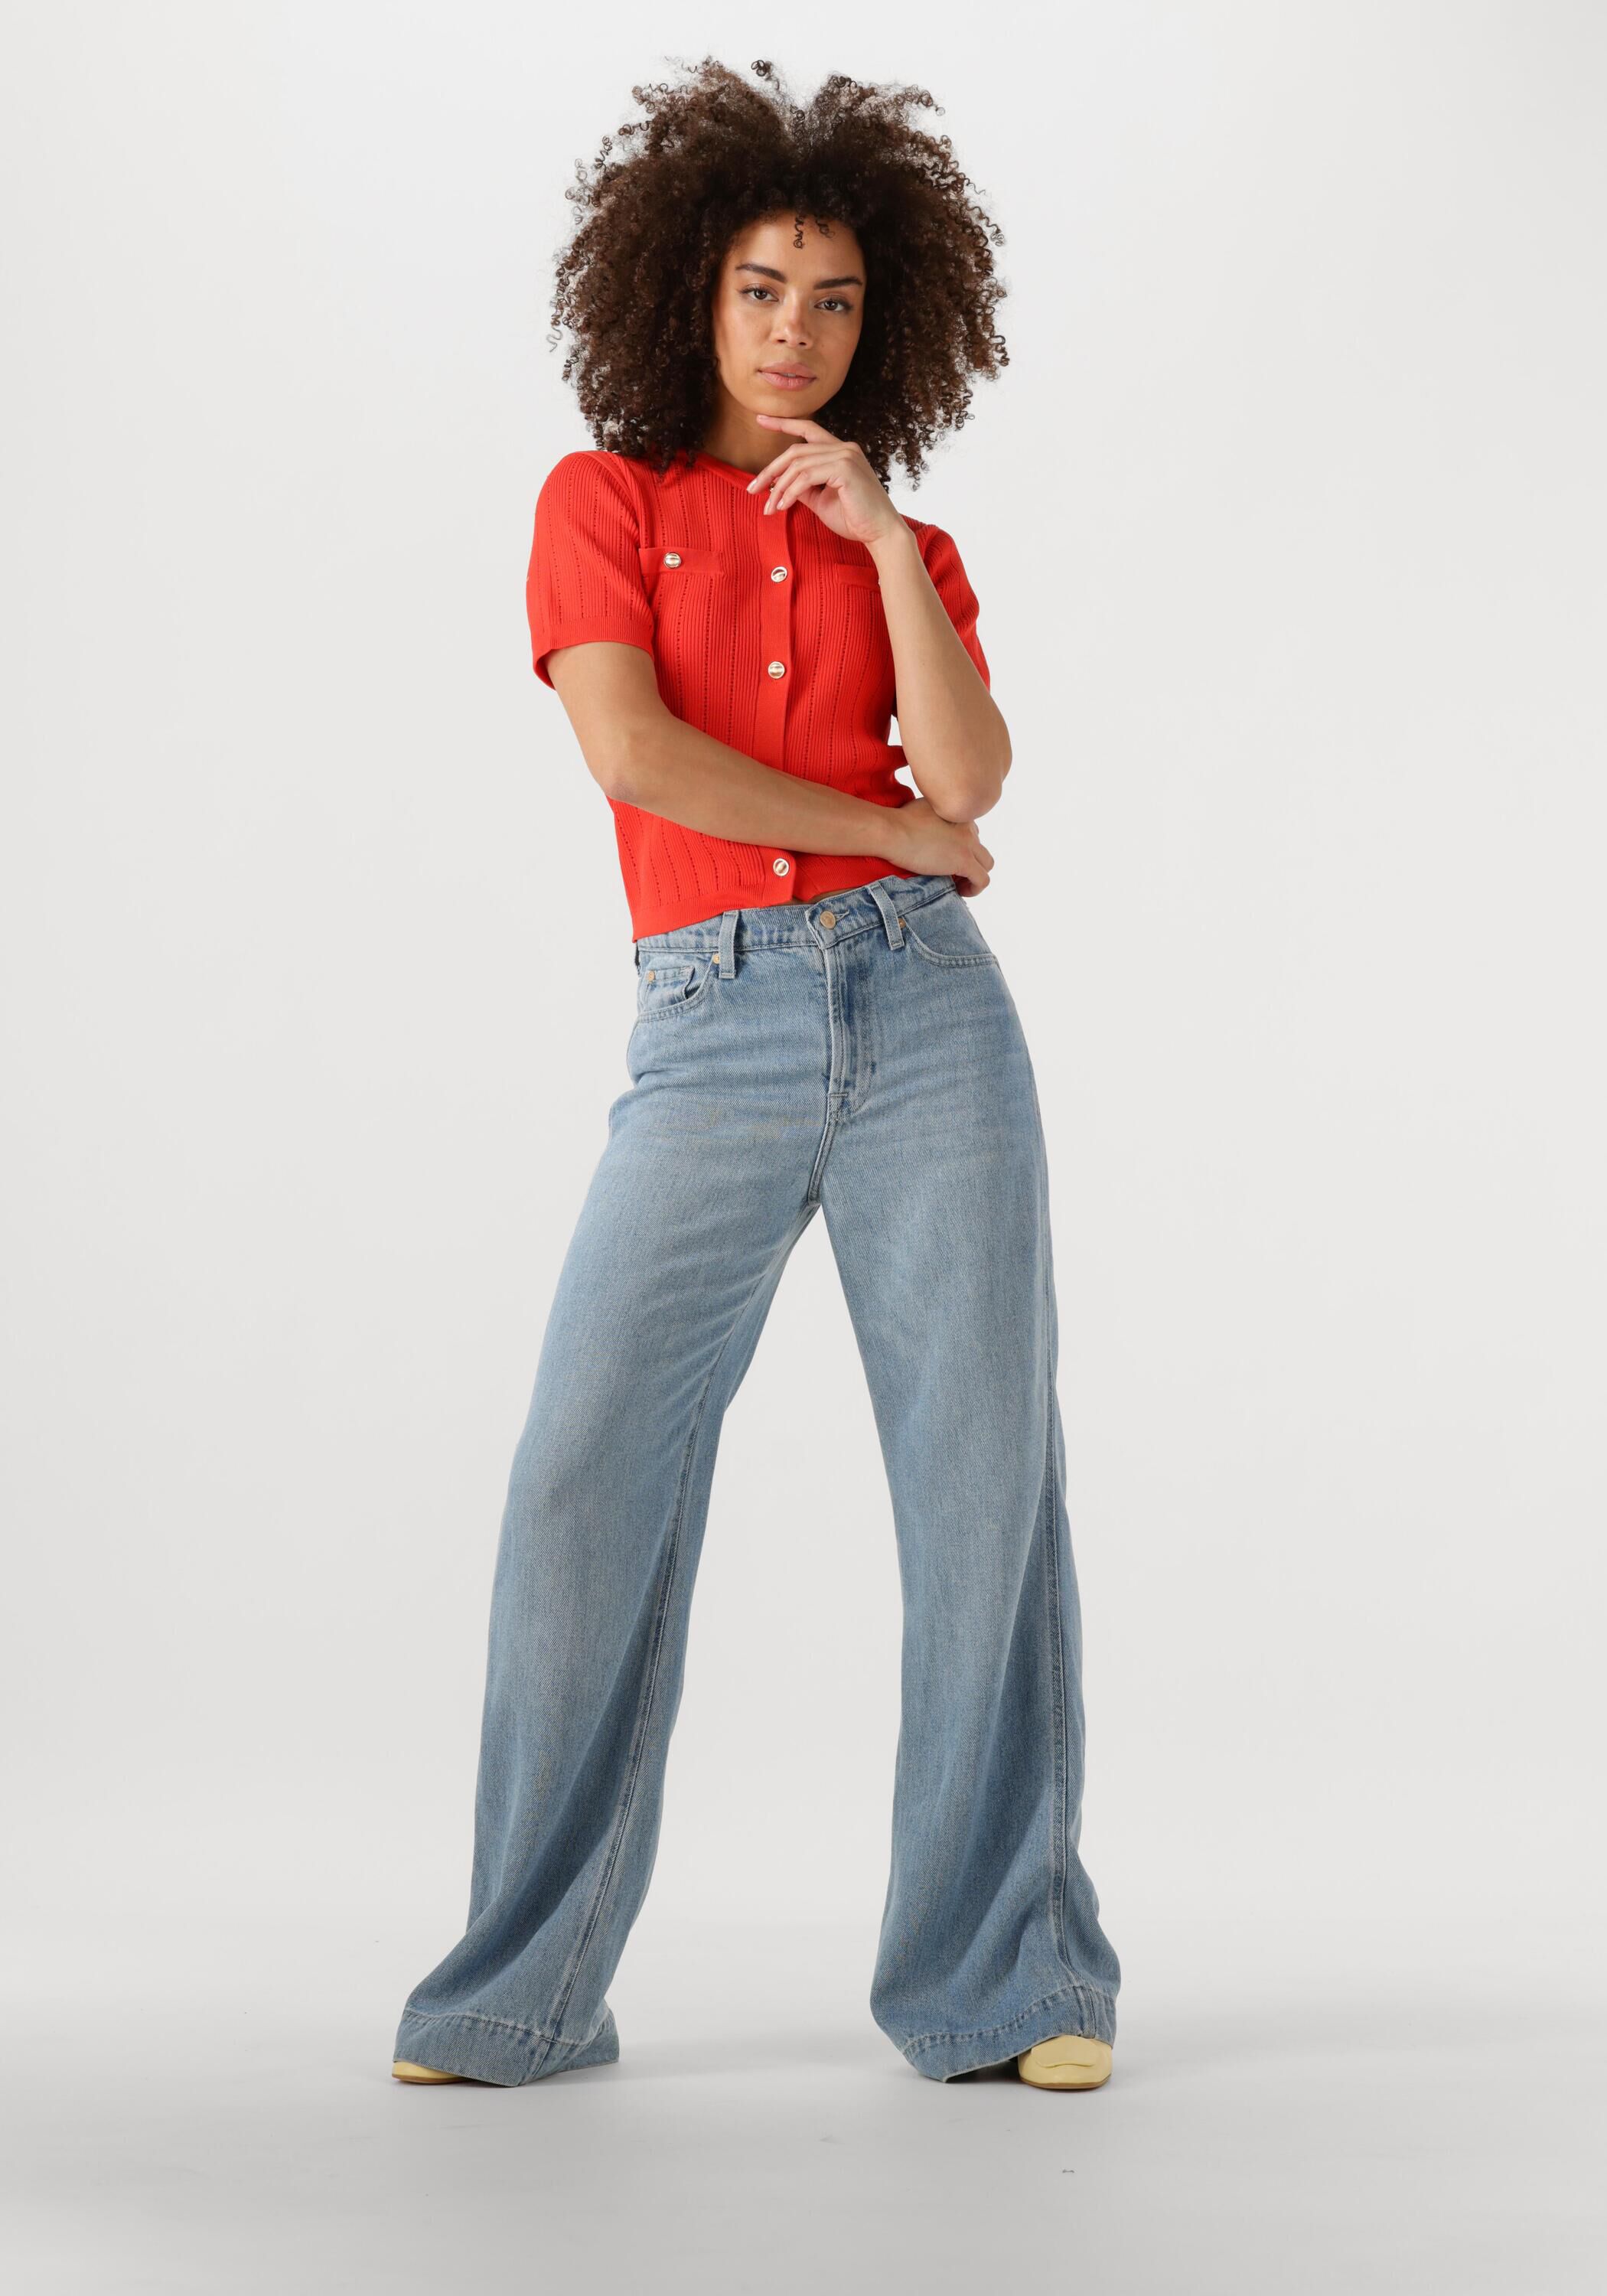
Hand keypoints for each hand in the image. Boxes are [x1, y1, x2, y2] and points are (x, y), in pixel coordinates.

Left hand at [747, 417, 903, 547]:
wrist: (880, 533)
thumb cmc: (854, 519)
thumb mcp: (821, 501)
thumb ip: (803, 488)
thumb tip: (779, 483)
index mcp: (840, 451)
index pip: (808, 429)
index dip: (783, 423)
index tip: (761, 419)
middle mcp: (844, 448)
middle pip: (795, 451)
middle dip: (770, 470)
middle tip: (752, 490)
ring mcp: (846, 456)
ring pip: (798, 465)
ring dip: (778, 488)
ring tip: (770, 508)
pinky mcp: (845, 469)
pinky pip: (806, 477)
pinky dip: (790, 492)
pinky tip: (783, 506)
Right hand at [884, 797, 993, 896]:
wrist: (891, 830)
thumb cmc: (896, 820)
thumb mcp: (922, 808)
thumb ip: (934, 816)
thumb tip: (929, 828)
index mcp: (958, 813)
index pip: (970, 833)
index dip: (960, 848)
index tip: (946, 860)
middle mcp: (967, 825)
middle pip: (979, 848)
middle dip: (969, 862)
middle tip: (951, 874)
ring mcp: (968, 843)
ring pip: (986, 863)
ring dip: (974, 875)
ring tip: (957, 884)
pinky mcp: (964, 860)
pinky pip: (982, 879)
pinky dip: (975, 888)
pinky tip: (960, 892)